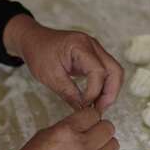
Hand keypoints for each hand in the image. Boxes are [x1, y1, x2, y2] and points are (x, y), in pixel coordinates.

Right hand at [0, 107, 118, 149]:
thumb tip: (87, 122)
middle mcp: (82, 145)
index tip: (87, 122)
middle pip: (108, 128)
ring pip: (114, 145)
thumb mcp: (46, 133)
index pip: (93, 114)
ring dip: (105, 146)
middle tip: (91, 135)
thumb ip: (69, 126)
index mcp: (67, 130)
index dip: (90, 117)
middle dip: (100, 129)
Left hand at [3, 14, 123, 111]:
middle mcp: (93, 45)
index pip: (98, 71)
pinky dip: (105, 86)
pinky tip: (96, 98)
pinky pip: (108, 72)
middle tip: (100, 109)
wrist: (34, 40)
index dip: (94, 92)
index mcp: (80, 46)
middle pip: (115, 70)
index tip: (84, 105)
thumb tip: (83, 110)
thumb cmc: (38, 53)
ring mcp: (96, 50)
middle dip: (111, 93)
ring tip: (98, 106)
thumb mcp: (50, 76)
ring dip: (110, 91)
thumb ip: (68, 93)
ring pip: (115, 72)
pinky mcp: (95, 56)